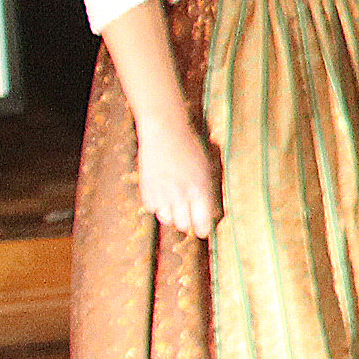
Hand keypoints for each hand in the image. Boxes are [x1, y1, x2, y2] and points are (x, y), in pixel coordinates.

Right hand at [134, 115, 219, 237]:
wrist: (166, 129)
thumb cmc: (193, 145)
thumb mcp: (210, 168)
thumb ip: (210, 191)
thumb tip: (212, 211)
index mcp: (201, 190)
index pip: (203, 223)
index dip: (205, 229)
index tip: (205, 230)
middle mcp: (181, 195)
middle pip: (184, 226)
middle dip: (189, 223)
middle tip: (191, 216)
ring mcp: (162, 193)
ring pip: (167, 219)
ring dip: (173, 215)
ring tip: (177, 202)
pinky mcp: (146, 189)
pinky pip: (153, 208)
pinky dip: (158, 205)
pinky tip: (163, 193)